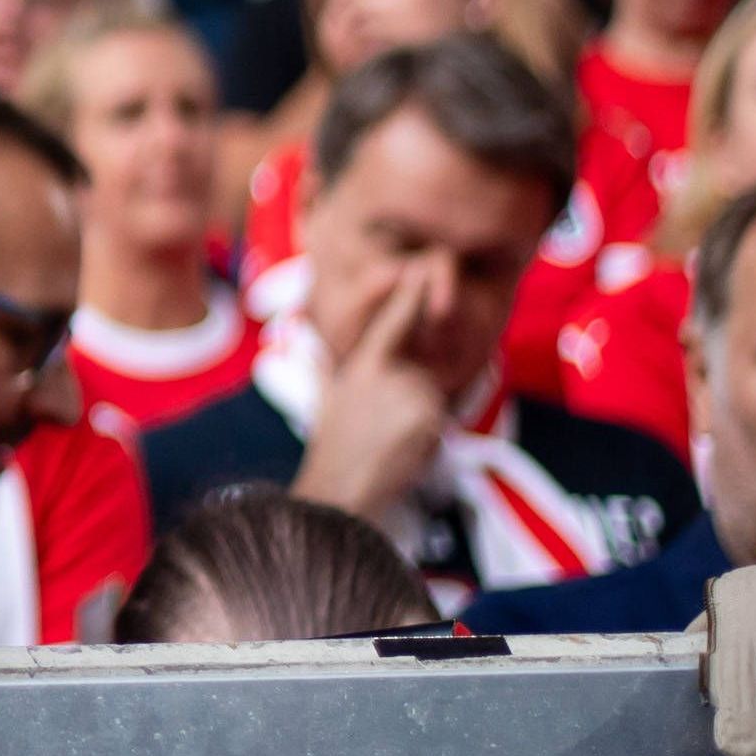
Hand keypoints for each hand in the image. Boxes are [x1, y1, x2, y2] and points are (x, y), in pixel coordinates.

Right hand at [292, 259, 452, 516]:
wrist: (339, 489)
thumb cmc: (331, 451)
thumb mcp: (322, 404)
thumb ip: (322, 373)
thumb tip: (311, 352)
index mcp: (361, 366)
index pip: (391, 324)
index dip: (407, 295)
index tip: (419, 267)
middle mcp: (387, 372)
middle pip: (423, 377)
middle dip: (413, 406)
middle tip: (382, 435)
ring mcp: (410, 391)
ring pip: (434, 402)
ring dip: (421, 425)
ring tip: (391, 446)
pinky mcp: (430, 414)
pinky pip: (443, 424)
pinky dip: (430, 441)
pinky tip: (404, 453)